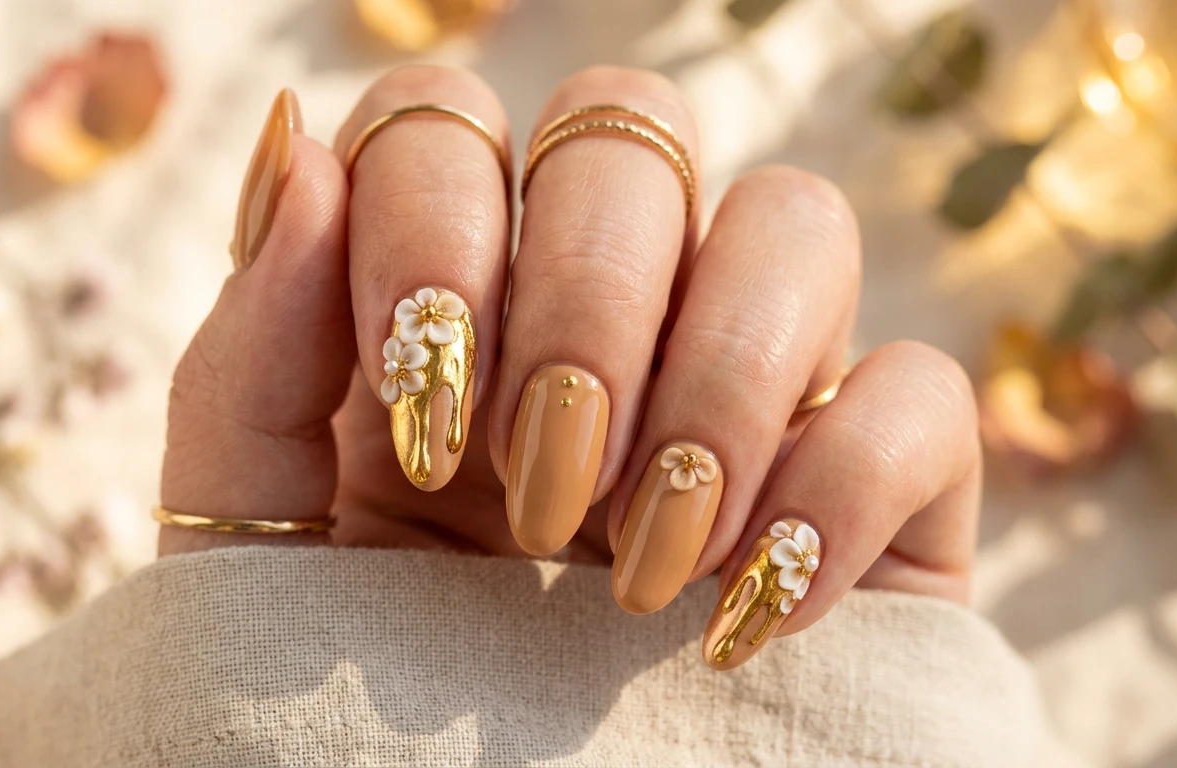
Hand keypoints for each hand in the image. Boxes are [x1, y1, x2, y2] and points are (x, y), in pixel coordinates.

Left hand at [158, 66, 980, 668]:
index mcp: (448, 303)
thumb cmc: (359, 709)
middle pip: (631, 131)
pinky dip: (840, 490)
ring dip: (717, 383)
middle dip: (581, 308)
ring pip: (796, 220)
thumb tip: (303, 144)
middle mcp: (606, 312)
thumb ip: (254, 354)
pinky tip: (745, 621)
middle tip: (537, 497)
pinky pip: (922, 391)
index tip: (426, 428)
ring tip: (639, 568)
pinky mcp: (882, 488)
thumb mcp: (262, 542)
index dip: (437, 230)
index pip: (451, 123)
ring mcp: (753, 386)